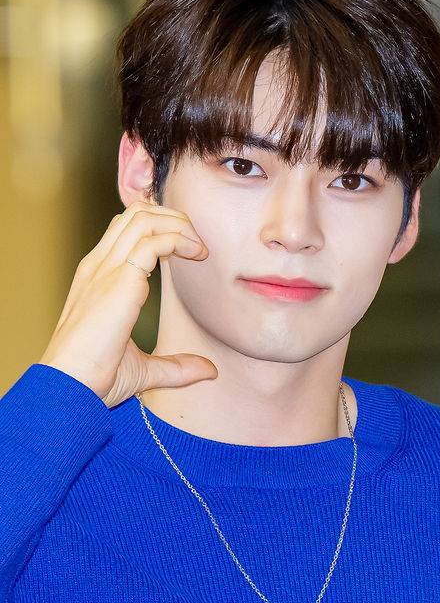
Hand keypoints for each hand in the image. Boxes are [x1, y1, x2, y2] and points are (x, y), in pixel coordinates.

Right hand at [39, 200, 217, 406]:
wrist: (68, 388)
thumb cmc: (94, 380)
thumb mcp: (143, 369)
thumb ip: (176, 365)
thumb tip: (208, 370)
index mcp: (96, 279)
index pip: (124, 230)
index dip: (159, 227)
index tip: (188, 249)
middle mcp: (98, 267)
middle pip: (135, 214)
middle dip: (172, 218)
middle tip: (197, 244)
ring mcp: (105, 270)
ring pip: (142, 218)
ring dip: (177, 225)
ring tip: (198, 248)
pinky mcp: (119, 282)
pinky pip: (151, 242)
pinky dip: (177, 239)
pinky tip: (194, 254)